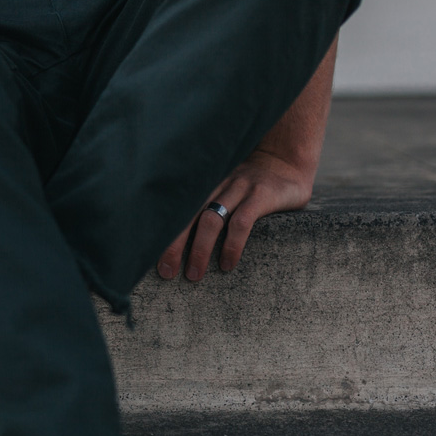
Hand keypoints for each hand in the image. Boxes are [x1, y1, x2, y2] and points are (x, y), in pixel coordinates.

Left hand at [157, 148, 316, 281]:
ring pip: (210, 219)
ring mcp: (238, 186)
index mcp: (202, 182)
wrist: (287, 161)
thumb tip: (176, 238)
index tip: (148, 256)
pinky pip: (241, 222)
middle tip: (166, 272)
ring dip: (199, 249)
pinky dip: (231, 245)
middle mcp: (216, 182)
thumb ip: (204, 203)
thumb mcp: (223, 187)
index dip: (161, 231)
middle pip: (186, 214)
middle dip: (173, 245)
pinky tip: (226, 264)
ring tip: (194, 275)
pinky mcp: (261, 194)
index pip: (175, 206)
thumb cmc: (250, 182)